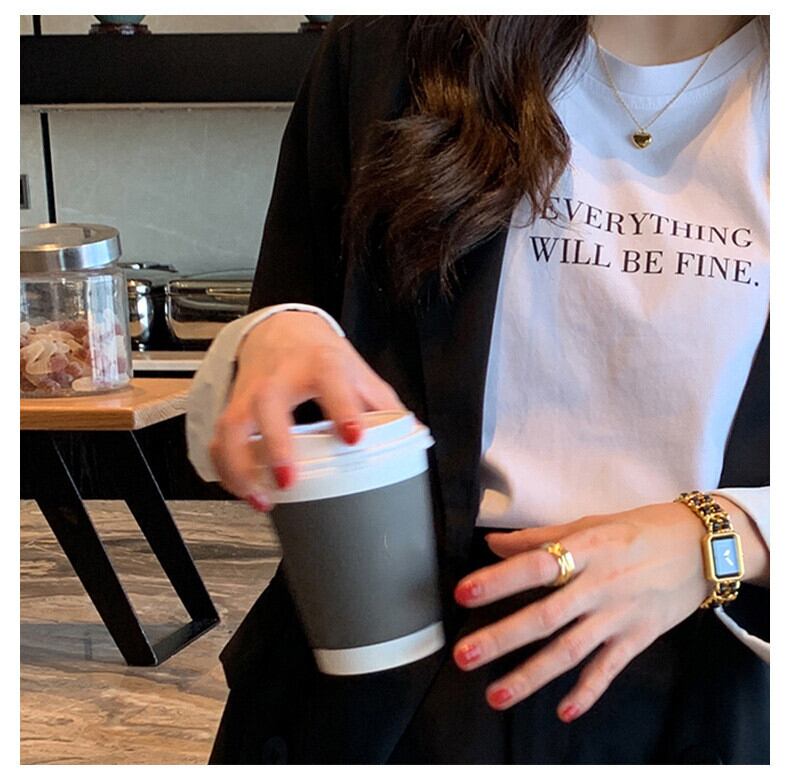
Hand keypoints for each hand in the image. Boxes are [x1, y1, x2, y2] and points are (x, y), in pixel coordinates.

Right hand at [209, 311, 404, 509]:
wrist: (282, 330)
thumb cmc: (321, 356)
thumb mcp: (359, 373)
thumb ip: (385, 406)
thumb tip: (415, 436)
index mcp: (320, 364)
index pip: (331, 381)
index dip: (343, 410)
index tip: (354, 438)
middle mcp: (280, 377)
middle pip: (269, 405)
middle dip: (276, 445)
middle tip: (289, 480)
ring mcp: (251, 392)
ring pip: (232, 427)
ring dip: (241, 467)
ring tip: (260, 499)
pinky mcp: (233, 407)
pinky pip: (219, 441)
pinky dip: (226, 471)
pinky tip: (243, 490)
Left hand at [452, 502, 710, 721]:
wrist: (700, 547)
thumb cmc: (637, 530)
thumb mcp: (589, 524)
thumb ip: (539, 536)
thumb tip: (492, 544)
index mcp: (585, 549)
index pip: (536, 565)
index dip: (500, 579)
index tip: (464, 593)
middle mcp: (599, 585)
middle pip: (546, 616)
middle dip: (503, 638)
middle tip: (465, 655)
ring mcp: (618, 615)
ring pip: (570, 651)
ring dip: (531, 675)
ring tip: (496, 695)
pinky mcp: (638, 638)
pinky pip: (608, 670)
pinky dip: (587, 692)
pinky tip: (563, 711)